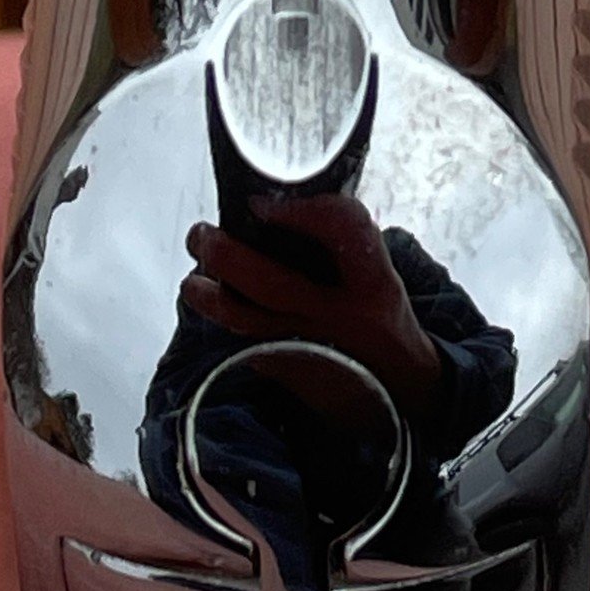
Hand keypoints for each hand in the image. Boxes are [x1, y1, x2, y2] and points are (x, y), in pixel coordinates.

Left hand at [182, 195, 442, 419]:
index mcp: (372, 282)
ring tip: (195, 275)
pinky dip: (222, 317)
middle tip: (202, 233)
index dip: (303, 211)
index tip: (262, 202)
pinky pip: (242, 340)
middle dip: (225, 252)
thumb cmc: (379, 316)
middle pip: (269, 282)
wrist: (394, 390)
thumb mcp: (379, 273)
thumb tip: (281, 200)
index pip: (343, 230)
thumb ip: (342, 241)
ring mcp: (308, 348)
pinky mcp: (284, 371)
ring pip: (241, 318)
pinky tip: (211, 299)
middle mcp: (338, 316)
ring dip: (207, 293)